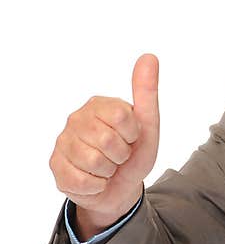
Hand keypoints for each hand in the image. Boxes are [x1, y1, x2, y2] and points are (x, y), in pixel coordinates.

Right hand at [49, 54, 159, 231]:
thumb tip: (149, 56)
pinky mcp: (56, 166)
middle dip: (122, 154)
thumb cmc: (133, 153)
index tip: (132, 137)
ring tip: (107, 166)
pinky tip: (95, 178)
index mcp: (99, 105)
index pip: (122, 116)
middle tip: (119, 155)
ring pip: (95, 162)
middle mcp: (76, 119)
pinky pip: (83, 180)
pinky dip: (98, 185)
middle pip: (108, 140)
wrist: (121, 187)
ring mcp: (63, 142)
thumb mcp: (148, 124)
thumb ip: (147, 92)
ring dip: (109, 171)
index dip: (134, 134)